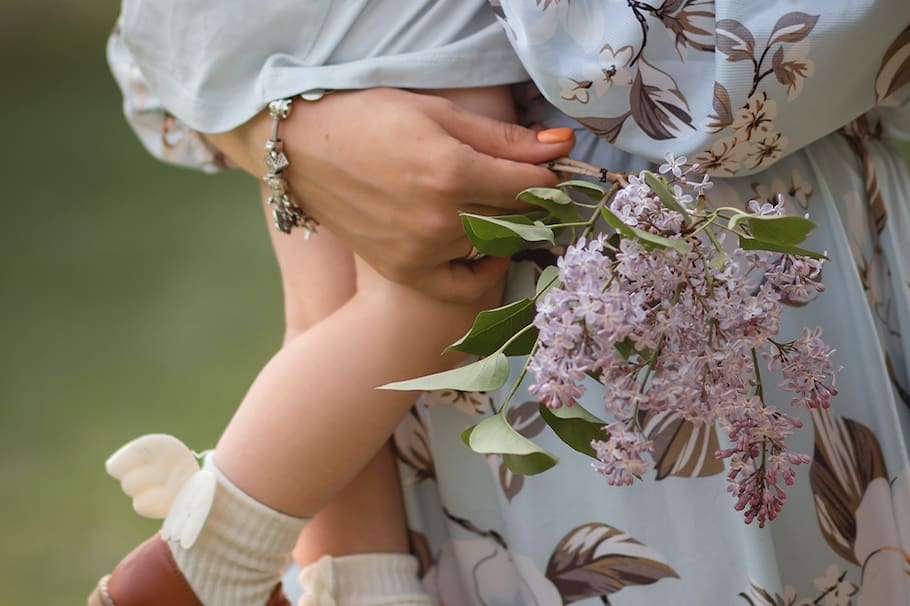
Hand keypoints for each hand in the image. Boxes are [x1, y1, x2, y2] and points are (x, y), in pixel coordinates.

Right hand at [207, 88, 573, 300]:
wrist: (301, 149)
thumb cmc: (367, 120)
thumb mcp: (437, 114)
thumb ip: (501, 137)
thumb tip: (559, 147)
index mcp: (451, 172)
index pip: (528, 185)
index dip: (546, 176)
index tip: (546, 168)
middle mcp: (439, 219)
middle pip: (515, 217)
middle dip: (528, 199)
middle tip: (520, 182)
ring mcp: (421, 251)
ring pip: (492, 246)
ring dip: (504, 226)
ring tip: (491, 202)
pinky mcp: (403, 270)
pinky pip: (461, 285)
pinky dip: (482, 272)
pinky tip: (486, 253)